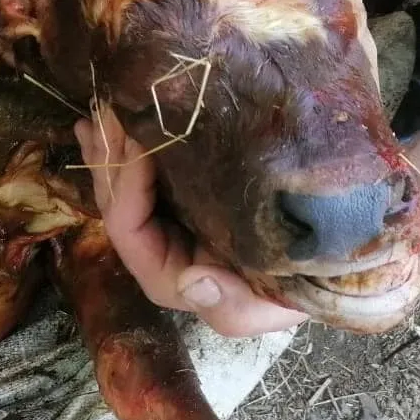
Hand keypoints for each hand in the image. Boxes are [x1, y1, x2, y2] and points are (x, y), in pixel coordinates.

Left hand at [74, 106, 306, 338]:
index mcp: (164, 274)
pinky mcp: (179, 194)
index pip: (127, 227)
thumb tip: (190, 282)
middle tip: (104, 114)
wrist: (320, 262)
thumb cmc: (291, 288)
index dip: (126, 186)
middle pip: (115, 200)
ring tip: (98, 111)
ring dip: (109, 147)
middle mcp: (153, 246)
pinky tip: (104, 122)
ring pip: (122, 183)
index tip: (138, 144)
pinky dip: (123, 145)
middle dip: (108, 158)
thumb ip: (228, 305)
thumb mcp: (261, 309)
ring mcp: (163, 218)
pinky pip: (141, 171)